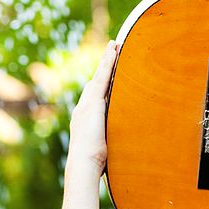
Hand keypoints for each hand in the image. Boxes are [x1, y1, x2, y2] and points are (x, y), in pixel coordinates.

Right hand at [67, 40, 119, 174]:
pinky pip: (102, 77)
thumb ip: (112, 141)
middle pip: (97, 81)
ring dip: (107, 59)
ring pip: (99, 76)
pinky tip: (114, 52)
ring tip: (115, 45)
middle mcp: (85, 107)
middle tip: (112, 48)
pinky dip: (108, 63)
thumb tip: (125, 146)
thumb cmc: (95, 162)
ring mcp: (87, 103)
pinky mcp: (93, 102)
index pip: (97, 94)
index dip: (103, 81)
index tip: (108, 71)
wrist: (84, 163)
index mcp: (87, 117)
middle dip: (104, 65)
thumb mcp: (106, 147)